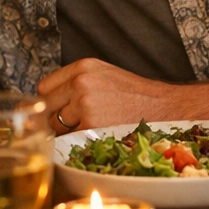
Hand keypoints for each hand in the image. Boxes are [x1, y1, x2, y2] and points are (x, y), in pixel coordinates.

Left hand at [37, 58, 182, 132]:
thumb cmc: (135, 96)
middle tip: (74, 123)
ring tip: (88, 129)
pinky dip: (77, 141)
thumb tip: (47, 100)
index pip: (45, 87)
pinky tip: (94, 136)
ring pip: (55, 125)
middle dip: (55, 118)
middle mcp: (81, 82)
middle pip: (46, 106)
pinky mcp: (90, 124)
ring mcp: (84, 103)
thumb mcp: (104, 75)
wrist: (163, 108)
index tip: (56, 110)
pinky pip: (69, 138)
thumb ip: (76, 82)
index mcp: (83, 67)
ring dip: (66, 132)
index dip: (50, 102)